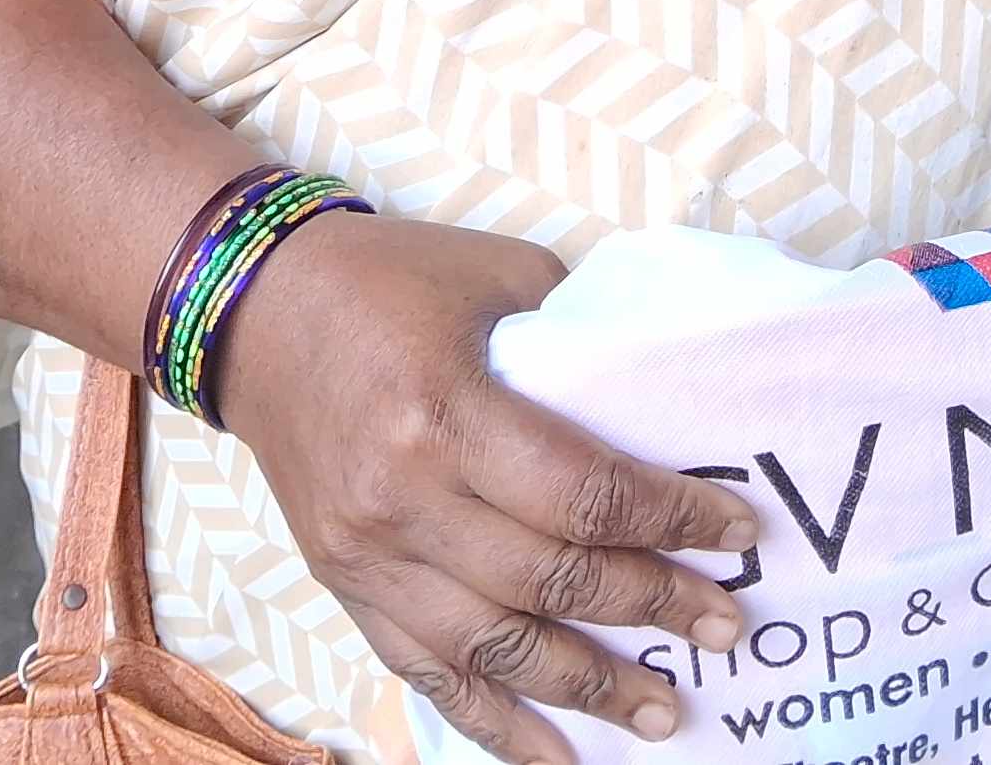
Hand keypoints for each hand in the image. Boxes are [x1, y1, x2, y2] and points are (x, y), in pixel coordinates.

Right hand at [213, 213, 761, 762]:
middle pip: (551, 579)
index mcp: (447, 409)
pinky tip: (559, 759)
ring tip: (667, 711)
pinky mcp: (344, 586)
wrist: (254, 316)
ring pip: (496, 647)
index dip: (671, 520)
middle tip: (725, 629)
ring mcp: (368, 554)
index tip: (737, 535)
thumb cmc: (388, 282)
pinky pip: (427, 675)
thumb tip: (669, 388)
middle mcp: (405, 496)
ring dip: (589, 688)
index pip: (584, 492)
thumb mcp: (494, 273)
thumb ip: (576, 334)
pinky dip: (495, 725)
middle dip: (651, 610)